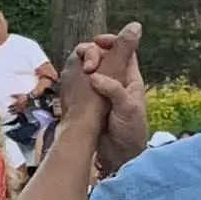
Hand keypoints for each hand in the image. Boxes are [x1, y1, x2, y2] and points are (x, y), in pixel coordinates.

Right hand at [69, 24, 148, 165]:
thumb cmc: (130, 132)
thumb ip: (114, 89)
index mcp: (130, 80)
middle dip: (94, 54)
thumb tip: (95, 75)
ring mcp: (102, 93)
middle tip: (87, 64)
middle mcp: (116, 83)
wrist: (120, 158)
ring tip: (79, 72)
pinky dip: (76, 80)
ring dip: (83, 67)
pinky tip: (70, 81)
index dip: (113, 42)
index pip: (124, 52)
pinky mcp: (91, 103)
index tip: (98, 41)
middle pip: (105, 58)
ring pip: (92, 71)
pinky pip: (82, 86)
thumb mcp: (127, 108)